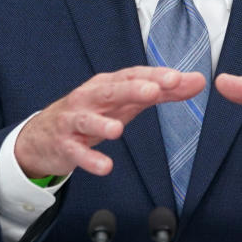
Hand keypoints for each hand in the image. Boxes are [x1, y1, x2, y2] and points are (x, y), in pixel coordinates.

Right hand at [14, 66, 205, 177]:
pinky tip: (105, 166)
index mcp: (109, 84)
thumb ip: (163, 92)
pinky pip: (77, 152)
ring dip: (102, 124)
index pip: (133, 75)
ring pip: (88, 119)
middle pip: (111, 90)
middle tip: (153, 91)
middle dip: (132, 89)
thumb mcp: (127, 100)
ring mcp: (75, 120)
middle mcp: (90, 97)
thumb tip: (198, 81)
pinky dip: (89, 159)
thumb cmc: (92, 112)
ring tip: (118, 130)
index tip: (177, 78)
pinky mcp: (65, 145)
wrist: (44, 135)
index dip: (154, 76)